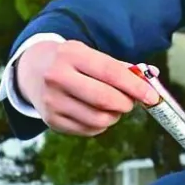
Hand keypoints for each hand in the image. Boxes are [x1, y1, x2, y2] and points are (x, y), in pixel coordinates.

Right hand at [15, 39, 155, 135]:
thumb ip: (120, 67)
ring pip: (99, 119)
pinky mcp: (51, 120)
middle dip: (126, 103)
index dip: (135, 87)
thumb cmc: (70, 62)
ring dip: (114, 116)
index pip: (110, 72)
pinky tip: (96, 113)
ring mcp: (52, 101)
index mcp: (71, 55)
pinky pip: (88, 130)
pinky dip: (100, 125)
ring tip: (112, 107)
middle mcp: (58, 77)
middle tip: (130, 102)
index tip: (152, 96)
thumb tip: (151, 77)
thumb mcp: (89, 54)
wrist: (32, 70)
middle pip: (105, 99)